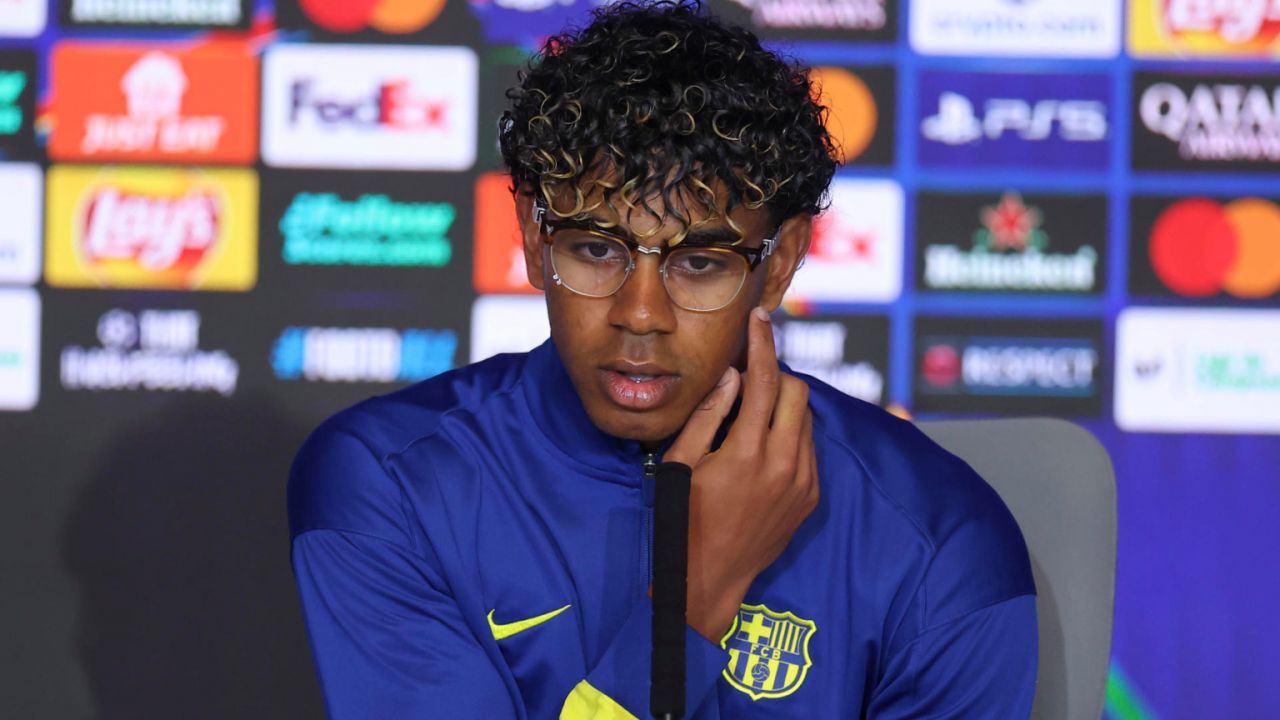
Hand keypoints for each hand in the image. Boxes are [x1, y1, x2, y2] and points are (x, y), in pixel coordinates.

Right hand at [665, 306, 819, 642]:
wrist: (708, 580)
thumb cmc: (684, 519)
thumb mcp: (682, 463)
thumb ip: (708, 415)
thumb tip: (733, 377)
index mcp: (747, 452)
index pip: (763, 380)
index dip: (761, 343)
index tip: (759, 319)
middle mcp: (784, 464)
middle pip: (796, 391)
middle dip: (774, 374)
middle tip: (747, 376)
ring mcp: (802, 483)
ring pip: (806, 418)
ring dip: (783, 405)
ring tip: (751, 414)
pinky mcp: (810, 498)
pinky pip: (809, 448)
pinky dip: (791, 434)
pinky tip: (762, 446)